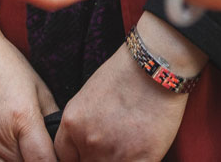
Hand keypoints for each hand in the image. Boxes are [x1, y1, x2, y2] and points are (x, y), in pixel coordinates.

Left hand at [52, 16, 197, 161]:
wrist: (156, 68)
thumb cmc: (126, 74)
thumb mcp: (89, 97)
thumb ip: (83, 125)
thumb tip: (85, 143)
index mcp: (72, 124)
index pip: (64, 157)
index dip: (78, 156)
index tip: (87, 153)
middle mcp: (88, 141)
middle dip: (97, 157)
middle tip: (113, 142)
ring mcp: (113, 154)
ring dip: (118, 159)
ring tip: (129, 143)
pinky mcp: (140, 160)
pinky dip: (136, 161)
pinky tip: (141, 148)